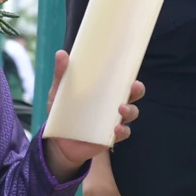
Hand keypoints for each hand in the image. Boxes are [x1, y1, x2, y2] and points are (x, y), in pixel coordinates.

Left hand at [42, 49, 141, 179]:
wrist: (58, 141)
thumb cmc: (62, 112)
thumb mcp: (59, 92)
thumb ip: (61, 74)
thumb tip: (61, 54)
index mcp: (104, 91)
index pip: (122, 80)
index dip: (131, 73)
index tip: (132, 68)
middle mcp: (113, 105)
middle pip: (132, 95)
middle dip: (137, 90)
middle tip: (134, 86)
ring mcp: (113, 121)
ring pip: (130, 114)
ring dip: (130, 110)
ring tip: (121, 109)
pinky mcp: (109, 137)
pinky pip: (122, 134)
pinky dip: (122, 131)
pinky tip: (116, 129)